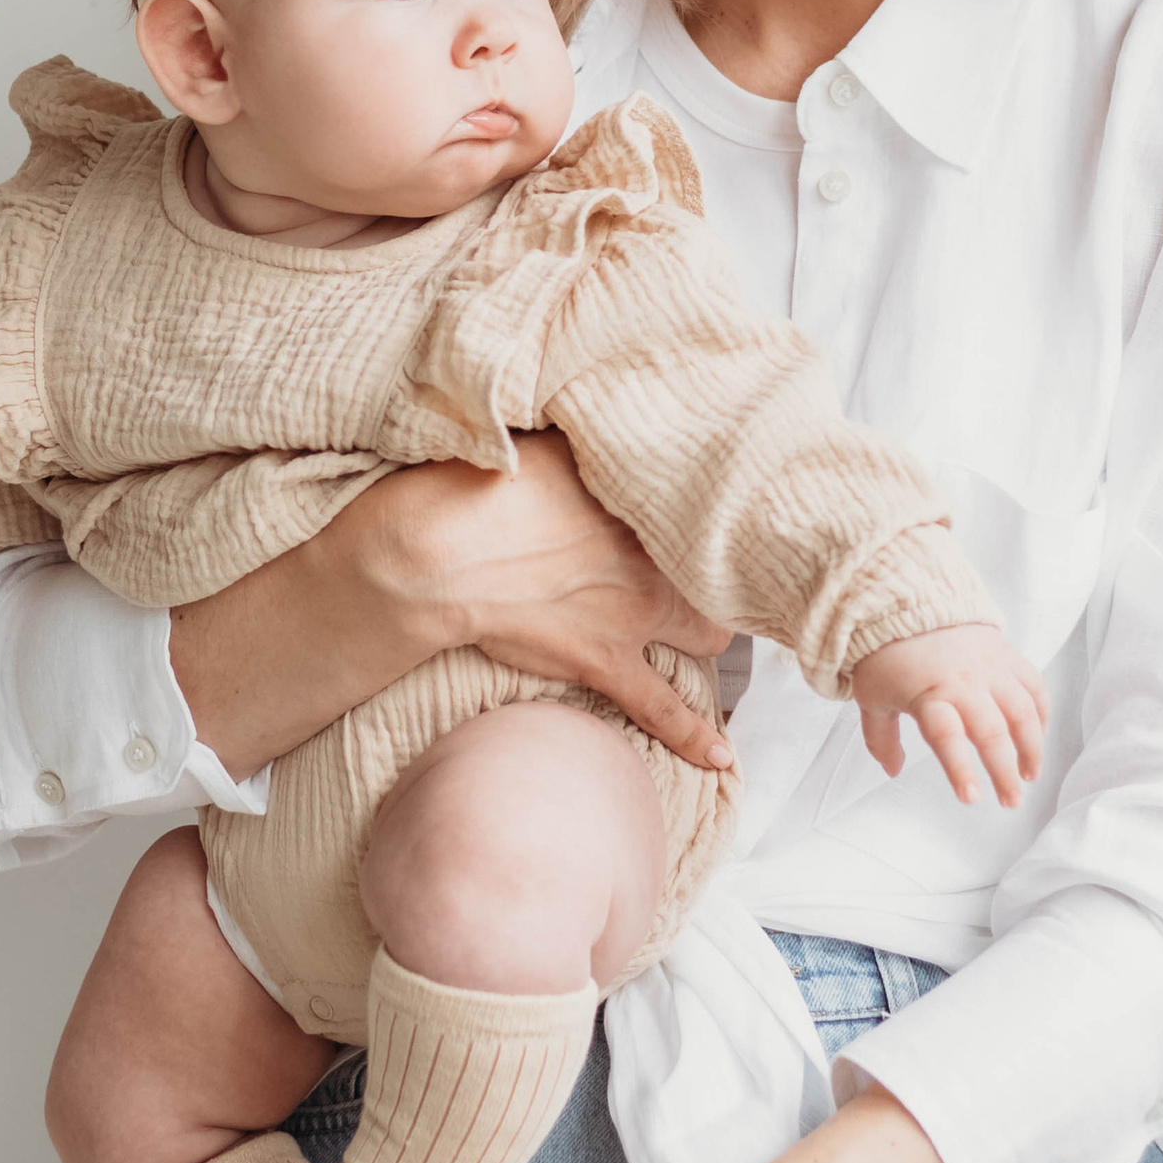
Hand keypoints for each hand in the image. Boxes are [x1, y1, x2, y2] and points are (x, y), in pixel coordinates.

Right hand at [382, 434, 733, 771]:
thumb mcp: (546, 436)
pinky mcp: (605, 662)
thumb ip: (589, 429)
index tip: (720, 507)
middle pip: (719, 570)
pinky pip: (663, 708)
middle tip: (714, 567)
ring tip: (709, 631)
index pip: (708, 506)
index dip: (713, 510)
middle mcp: (653, 557)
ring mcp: (633, 615)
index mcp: (643, 498)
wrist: (440, 554)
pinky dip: (693, 735)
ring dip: (707, 631)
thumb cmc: (480, 485)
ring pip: (706, 633)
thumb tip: (605, 403)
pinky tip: (721, 758)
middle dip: (720, 571)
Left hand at [849, 622, 1048, 805]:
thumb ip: (882, 739)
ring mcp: (990, 668)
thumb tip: (893, 771)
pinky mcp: (1006, 655)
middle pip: (993, 731)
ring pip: (1023, 712)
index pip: (947, 738)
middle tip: (1010, 801)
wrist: (907, 598)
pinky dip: (1041, 713)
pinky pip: (1033, 687)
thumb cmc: (886, 653)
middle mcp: (964, 682)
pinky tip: (1038, 736)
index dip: (960, 770)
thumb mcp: (872, 698)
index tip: (971, 799)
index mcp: (928, 694)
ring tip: (1030, 774)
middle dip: (1005, 771)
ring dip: (1032, 747)